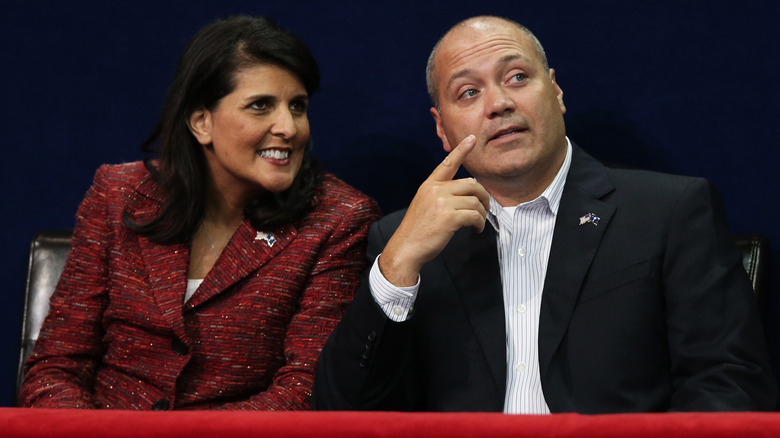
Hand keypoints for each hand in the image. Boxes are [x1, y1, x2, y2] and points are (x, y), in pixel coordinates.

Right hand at [379, 135, 489, 285]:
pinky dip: (479, 223)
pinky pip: (474, 215)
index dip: (461, 150)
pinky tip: (476, 229)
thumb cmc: (417, 230)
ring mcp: (442, 203)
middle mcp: (435, 190)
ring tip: (478, 222)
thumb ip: (440, 196)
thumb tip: (465, 195)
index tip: (471, 139)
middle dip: (483, 196)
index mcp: (429, 185)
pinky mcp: (449, 218)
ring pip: (475, 201)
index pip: (447, 163)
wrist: (406, 248)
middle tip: (486, 207)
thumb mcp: (424, 205)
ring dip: (481, 213)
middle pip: (471, 184)